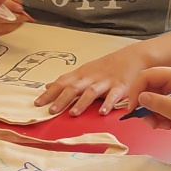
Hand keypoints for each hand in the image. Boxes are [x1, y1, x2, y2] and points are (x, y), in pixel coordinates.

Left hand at [35, 42, 153, 115]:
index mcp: (81, 75)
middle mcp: (91, 78)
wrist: (133, 57)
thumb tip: (47, 86)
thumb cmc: (107, 67)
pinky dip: (108, 104)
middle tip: (50, 111)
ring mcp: (106, 82)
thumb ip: (67, 81)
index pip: (62, 83)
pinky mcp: (121, 87)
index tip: (37, 103)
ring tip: (73, 114)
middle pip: (73, 88)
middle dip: (61, 99)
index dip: (49, 93)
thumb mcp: (84, 71)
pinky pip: (113, 96)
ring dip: (81, 103)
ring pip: (91, 92)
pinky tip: (102, 112)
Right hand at [132, 67, 170, 131]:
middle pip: (146, 89)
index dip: (136, 90)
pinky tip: (169, 125)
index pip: (147, 76)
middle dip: (146, 108)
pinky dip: (158, 118)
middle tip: (151, 123)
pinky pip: (156, 108)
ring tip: (164, 126)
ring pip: (149, 101)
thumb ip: (160, 104)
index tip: (134, 108)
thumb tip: (141, 99)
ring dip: (152, 116)